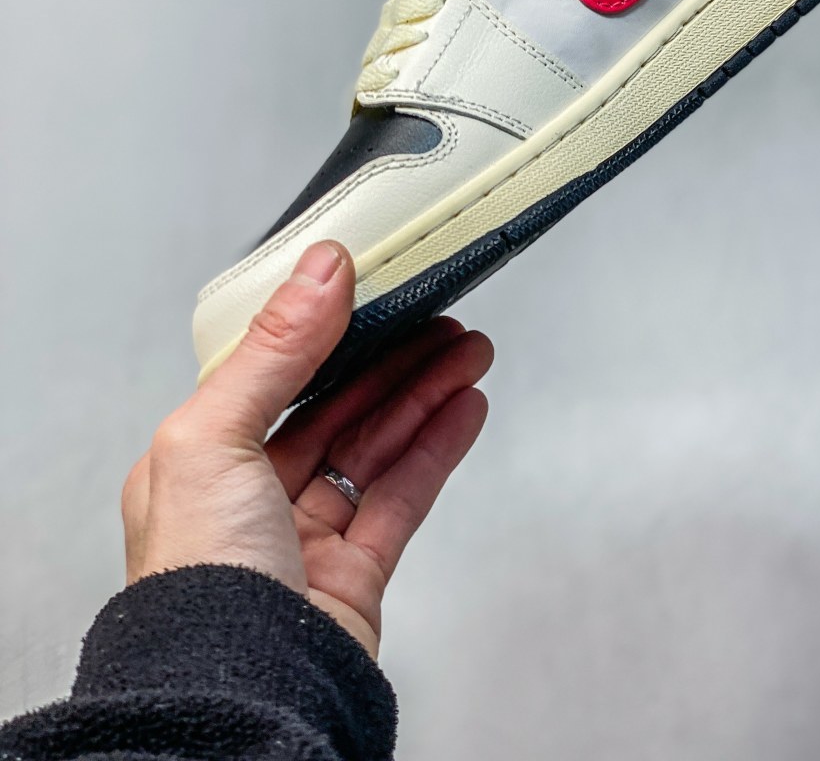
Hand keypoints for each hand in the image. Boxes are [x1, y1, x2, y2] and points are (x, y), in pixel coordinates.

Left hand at [121, 241, 492, 655]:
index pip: (270, 374)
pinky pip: (401, 496)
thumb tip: (318, 273)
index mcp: (196, 462)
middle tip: (439, 317)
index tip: (370, 288)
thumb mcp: (213, 439)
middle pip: (334, 407)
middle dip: (391, 358)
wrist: (237, 702)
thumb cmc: (196, 588)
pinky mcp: (352, 575)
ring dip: (424, 395)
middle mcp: (246, 498)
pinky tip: (462, 411)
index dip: (325, 329)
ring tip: (468, 353)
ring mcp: (302, 538)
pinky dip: (436, 448)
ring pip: (375, 447)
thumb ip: (274, 352)